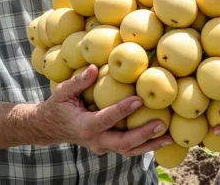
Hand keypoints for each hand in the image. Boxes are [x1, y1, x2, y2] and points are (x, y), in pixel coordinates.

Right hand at [38, 65, 172, 155]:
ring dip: (150, 145)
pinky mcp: (108, 146)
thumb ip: (78, 81)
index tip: (139, 99)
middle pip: (123, 143)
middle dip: (144, 135)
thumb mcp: (63, 92)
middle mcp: (96, 140)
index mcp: (85, 126)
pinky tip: (160, 139)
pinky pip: (128, 148)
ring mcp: (102, 146)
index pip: (106, 119)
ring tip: (169, 138)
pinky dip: (145, 145)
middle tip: (162, 124)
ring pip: (129, 150)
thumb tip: (95, 68)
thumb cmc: (57, 106)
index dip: (123, 110)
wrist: (50, 128)